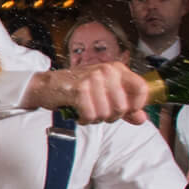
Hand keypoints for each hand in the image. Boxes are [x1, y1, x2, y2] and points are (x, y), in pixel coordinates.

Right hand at [26, 64, 151, 124]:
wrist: (46, 85)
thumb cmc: (77, 89)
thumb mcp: (105, 94)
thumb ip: (125, 106)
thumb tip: (141, 118)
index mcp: (117, 69)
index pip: (141, 88)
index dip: (136, 106)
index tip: (127, 112)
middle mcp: (107, 71)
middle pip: (123, 107)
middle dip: (110, 116)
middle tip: (97, 111)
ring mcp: (93, 79)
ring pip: (106, 113)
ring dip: (95, 118)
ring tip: (86, 110)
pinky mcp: (79, 89)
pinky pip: (90, 115)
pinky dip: (84, 119)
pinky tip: (78, 112)